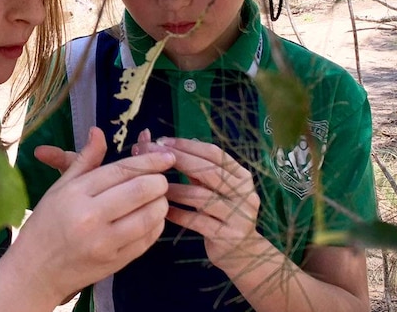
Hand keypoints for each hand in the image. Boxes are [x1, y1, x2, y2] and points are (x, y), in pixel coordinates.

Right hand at [14, 127, 174, 301]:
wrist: (37, 270)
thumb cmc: (47, 223)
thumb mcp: (60, 187)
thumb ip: (85, 160)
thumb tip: (99, 131)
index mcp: (76, 194)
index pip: (121, 171)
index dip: (149, 161)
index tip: (166, 156)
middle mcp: (91, 217)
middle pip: (140, 191)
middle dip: (159, 180)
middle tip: (162, 177)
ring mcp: (105, 243)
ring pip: (150, 216)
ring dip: (161, 202)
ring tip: (158, 196)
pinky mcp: (116, 263)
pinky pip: (148, 239)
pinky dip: (157, 224)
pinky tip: (152, 216)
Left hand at [152, 137, 261, 268]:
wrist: (243, 253)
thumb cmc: (223, 215)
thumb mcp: (215, 189)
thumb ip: (198, 169)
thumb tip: (172, 143)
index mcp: (242, 176)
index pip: (214, 153)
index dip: (188, 146)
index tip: (162, 141)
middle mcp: (244, 193)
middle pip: (208, 171)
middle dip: (178, 160)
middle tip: (152, 155)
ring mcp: (239, 215)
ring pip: (201, 197)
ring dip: (174, 189)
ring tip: (152, 185)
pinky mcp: (227, 236)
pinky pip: (197, 221)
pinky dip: (178, 213)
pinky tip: (162, 210)